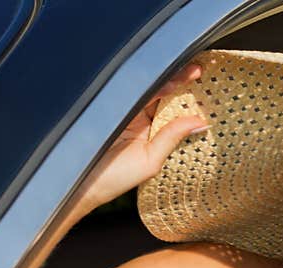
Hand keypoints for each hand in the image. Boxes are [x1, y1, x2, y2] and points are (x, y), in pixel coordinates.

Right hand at [73, 63, 207, 217]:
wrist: (78, 183)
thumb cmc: (112, 179)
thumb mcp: (150, 162)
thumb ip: (172, 138)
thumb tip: (199, 122)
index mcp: (152, 132)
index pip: (173, 109)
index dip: (188, 97)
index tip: (204, 88)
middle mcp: (139, 119)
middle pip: (162, 94)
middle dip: (179, 81)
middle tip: (196, 70)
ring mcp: (123, 110)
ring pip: (146, 90)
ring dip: (163, 80)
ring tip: (182, 74)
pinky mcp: (106, 105)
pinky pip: (126, 90)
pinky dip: (141, 84)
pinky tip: (156, 79)